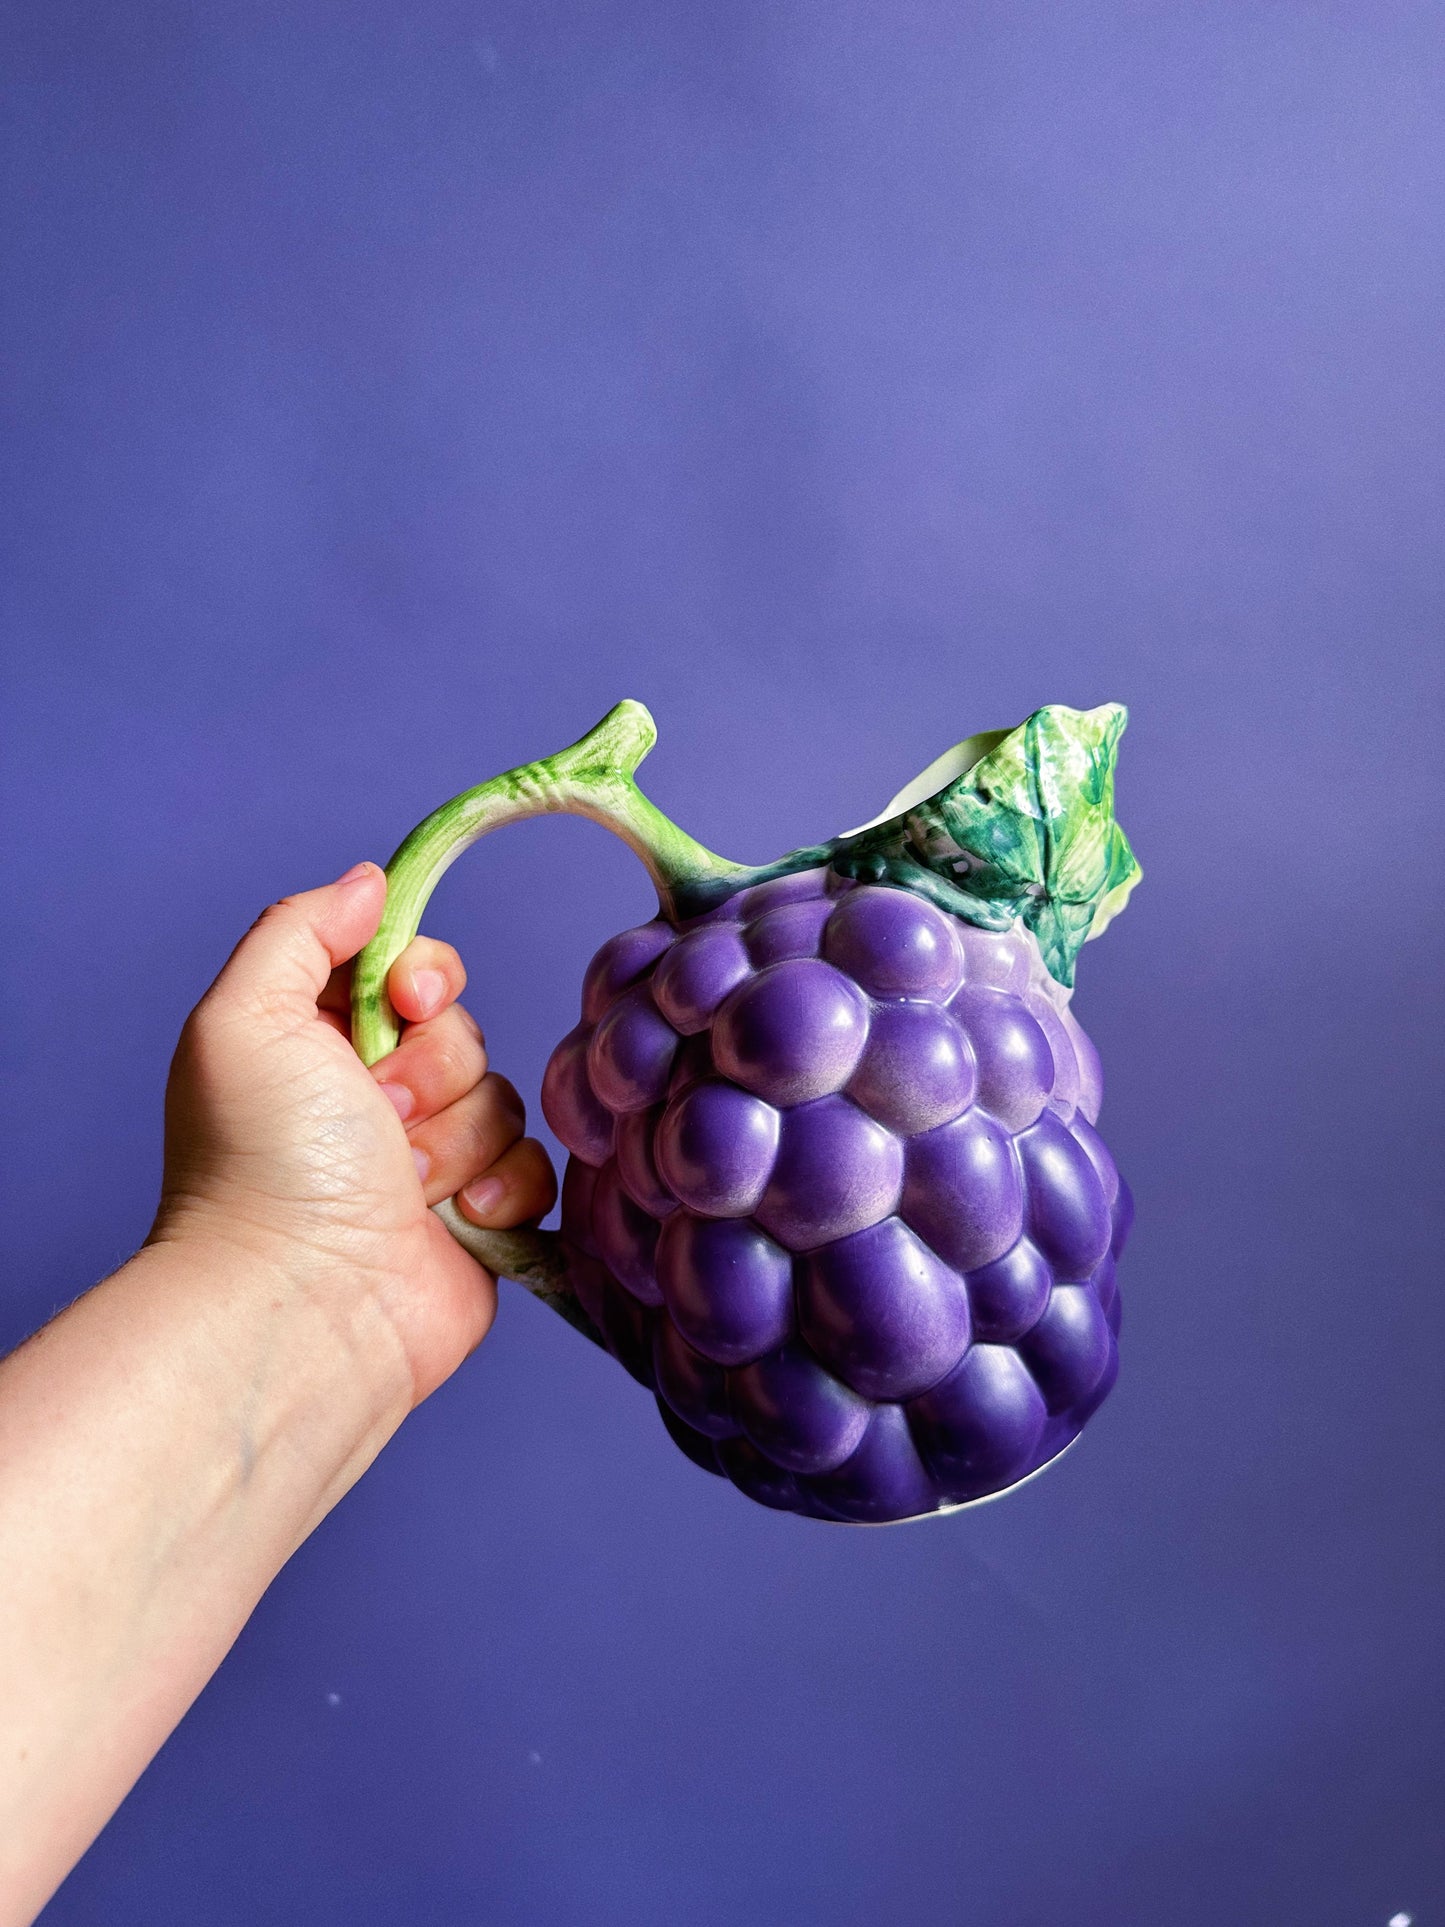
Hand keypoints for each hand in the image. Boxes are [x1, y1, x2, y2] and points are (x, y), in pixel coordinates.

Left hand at [145, 862, 556, 1406]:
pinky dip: (500, 1188)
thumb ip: (299, 929)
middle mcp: (367, 1100)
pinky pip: (534, 1166)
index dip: (421, 975)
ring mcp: (426, 1162)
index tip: (404, 1001)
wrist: (304, 1303)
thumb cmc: (261, 1164)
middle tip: (376, 1118)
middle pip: (459, 1029)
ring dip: (455, 1137)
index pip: (404, 968)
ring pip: (498, 1097)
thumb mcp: (245, 1017)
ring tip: (400, 1186)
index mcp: (312, 1044)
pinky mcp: (478, 1217)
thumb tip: (368, 881)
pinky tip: (454, 1220)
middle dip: (430, 1067)